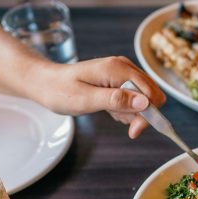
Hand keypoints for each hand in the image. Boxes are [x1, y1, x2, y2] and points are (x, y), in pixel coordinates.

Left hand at [33, 56, 165, 138]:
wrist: (45, 83)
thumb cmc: (61, 91)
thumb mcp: (86, 100)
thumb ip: (116, 100)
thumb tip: (144, 103)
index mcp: (118, 69)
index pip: (150, 93)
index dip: (147, 114)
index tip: (133, 131)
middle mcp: (124, 67)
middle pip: (151, 94)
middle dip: (142, 115)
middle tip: (125, 127)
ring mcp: (122, 72)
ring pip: (144, 98)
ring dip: (133, 113)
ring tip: (111, 115)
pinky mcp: (118, 79)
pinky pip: (134, 97)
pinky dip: (126, 109)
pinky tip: (111, 111)